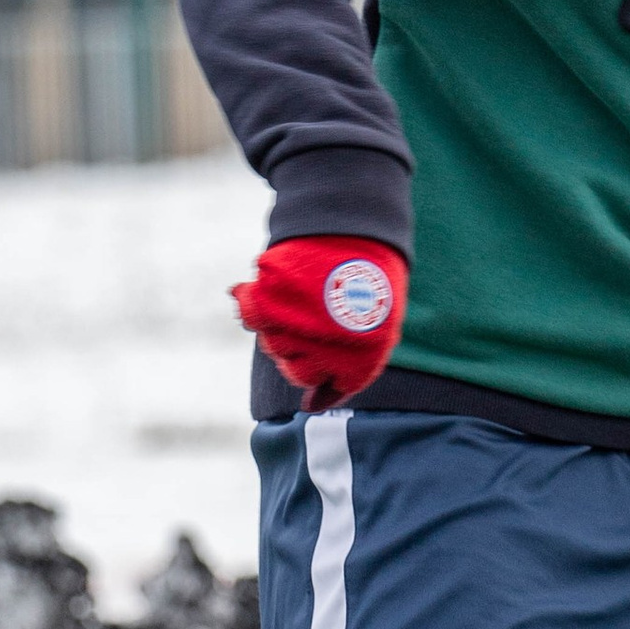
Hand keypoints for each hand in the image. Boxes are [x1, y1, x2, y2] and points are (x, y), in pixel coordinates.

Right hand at [230, 236, 407, 406]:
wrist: (352, 222)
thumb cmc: (369, 274)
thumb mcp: (378, 325)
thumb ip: (347, 370)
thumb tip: (310, 407)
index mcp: (362, 361)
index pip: (333, 387)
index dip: (326, 374)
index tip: (325, 354)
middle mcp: (324, 353)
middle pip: (296, 371)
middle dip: (303, 349)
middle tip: (317, 314)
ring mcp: (292, 329)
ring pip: (273, 346)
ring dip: (284, 325)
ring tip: (306, 294)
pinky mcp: (266, 304)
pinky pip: (251, 318)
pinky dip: (255, 306)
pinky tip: (274, 290)